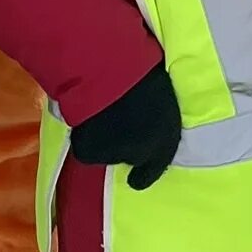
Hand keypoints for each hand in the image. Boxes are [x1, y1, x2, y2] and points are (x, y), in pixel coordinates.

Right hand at [70, 64, 181, 189]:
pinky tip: (88, 117)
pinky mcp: (89, 155)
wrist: (113, 74)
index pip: (155, 169)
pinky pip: (86, 149)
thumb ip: (157, 122)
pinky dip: (86, 137)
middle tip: (117, 121)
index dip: (145, 173)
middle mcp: (142, 155)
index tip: (135, 177)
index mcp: (166, 141)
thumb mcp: (163, 100)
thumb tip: (148, 128)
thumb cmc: (144, 74)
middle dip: (124, 146)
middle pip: (130, 158)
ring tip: (103, 112)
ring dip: (105, 138)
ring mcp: (114, 157)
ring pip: (107, 153)